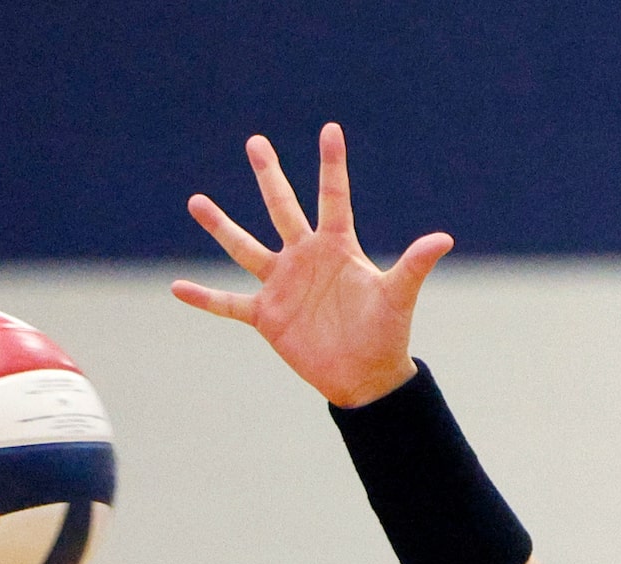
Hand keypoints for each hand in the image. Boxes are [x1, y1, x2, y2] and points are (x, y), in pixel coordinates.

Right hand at [170, 124, 449, 408]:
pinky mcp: (266, 315)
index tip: (330, 128)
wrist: (366, 378)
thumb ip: (414, 264)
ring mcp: (282, 284)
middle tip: (256, 142)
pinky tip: (177, 288)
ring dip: (221, 226)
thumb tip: (444, 239)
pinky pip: (228, 304)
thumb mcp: (398, 296)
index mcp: (337, 248)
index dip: (332, 164)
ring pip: (244, 247)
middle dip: (269, 176)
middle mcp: (305, 258)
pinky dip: (204, 298)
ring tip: (195, 201)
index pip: (333, 197)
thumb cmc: (387, 335)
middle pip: (282, 208)